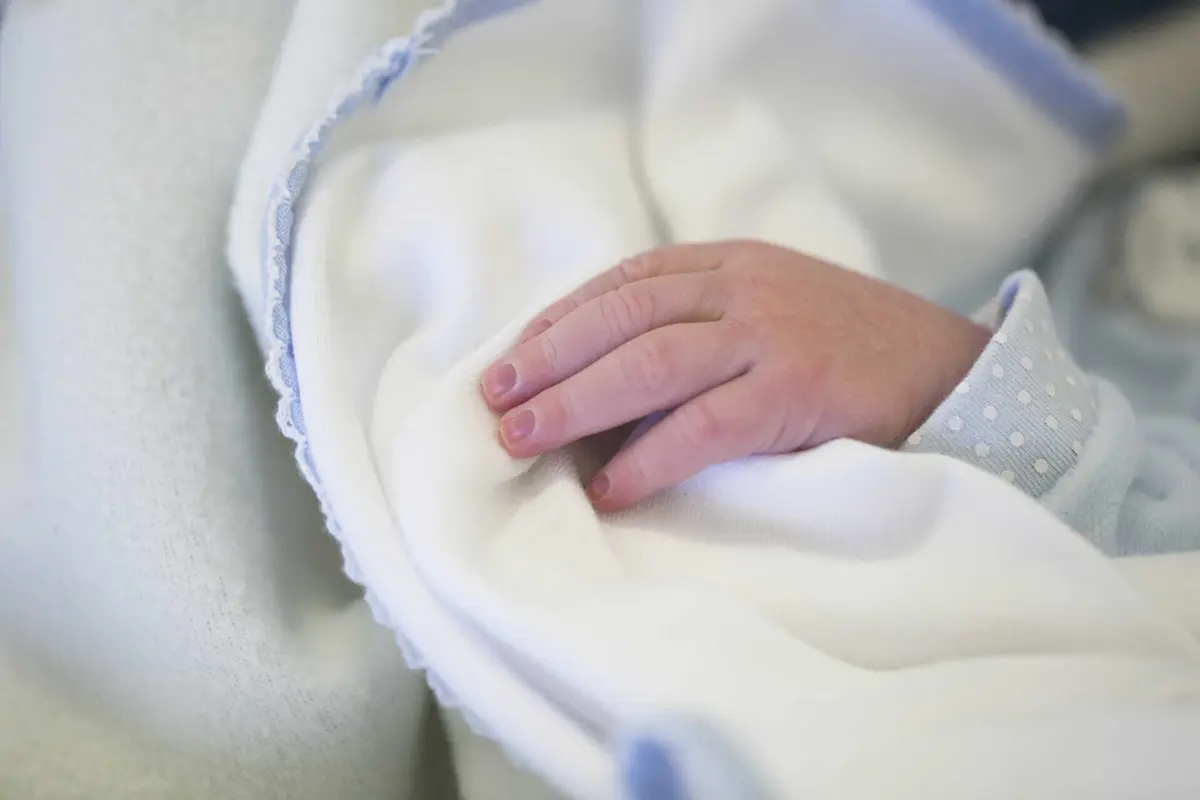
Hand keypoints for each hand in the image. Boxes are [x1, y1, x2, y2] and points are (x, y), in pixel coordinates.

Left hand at [480, 241, 988, 510]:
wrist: (952, 368)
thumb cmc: (848, 347)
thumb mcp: (770, 309)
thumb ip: (700, 323)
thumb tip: (602, 380)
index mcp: (731, 263)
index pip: (623, 283)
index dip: (558, 320)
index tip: (510, 359)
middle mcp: (744, 287)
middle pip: (622, 318)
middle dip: (549, 360)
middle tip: (495, 403)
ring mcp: (771, 333)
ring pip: (650, 363)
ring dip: (576, 404)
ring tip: (523, 441)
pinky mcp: (798, 388)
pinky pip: (704, 426)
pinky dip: (648, 459)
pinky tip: (610, 488)